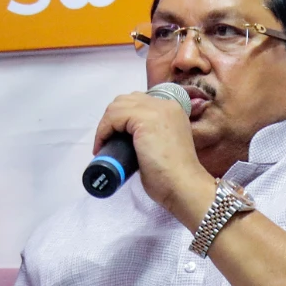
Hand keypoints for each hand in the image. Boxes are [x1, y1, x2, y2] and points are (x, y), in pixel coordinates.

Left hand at [92, 91, 211, 219]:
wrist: (183, 185)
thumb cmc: (173, 176)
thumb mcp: (164, 147)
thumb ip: (153, 137)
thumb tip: (130, 140)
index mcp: (172, 110)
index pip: (139, 103)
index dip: (123, 118)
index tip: (115, 138)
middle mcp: (166, 104)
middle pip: (126, 100)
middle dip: (112, 118)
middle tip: (107, 141)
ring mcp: (156, 109)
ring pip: (117, 106)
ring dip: (105, 124)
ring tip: (103, 145)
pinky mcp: (144, 119)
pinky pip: (113, 116)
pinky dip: (103, 131)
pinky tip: (102, 145)